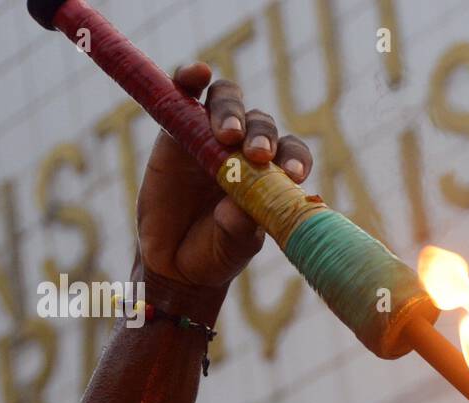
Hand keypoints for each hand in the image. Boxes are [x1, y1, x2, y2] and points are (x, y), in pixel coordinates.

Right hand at [135, 63, 313, 296]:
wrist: (173, 261)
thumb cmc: (214, 253)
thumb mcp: (233, 246)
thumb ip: (240, 227)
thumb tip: (239, 207)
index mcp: (272, 173)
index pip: (291, 152)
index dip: (295, 157)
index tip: (292, 174)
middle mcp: (245, 149)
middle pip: (261, 123)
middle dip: (262, 135)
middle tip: (257, 155)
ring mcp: (210, 136)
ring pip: (228, 103)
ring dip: (231, 112)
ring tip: (226, 136)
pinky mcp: (176, 129)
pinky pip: (185, 95)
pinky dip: (190, 78)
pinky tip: (196, 74)